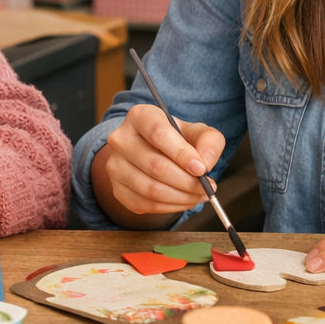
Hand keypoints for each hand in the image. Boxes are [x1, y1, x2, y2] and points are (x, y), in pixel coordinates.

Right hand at [92, 103, 226, 220]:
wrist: (152, 152)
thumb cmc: (176, 140)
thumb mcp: (197, 132)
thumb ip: (209, 141)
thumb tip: (205, 163)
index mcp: (140, 116)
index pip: (158, 134)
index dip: (182, 154)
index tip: (202, 169)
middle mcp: (121, 139)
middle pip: (155, 166)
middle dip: (187, 182)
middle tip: (208, 188)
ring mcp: (115, 166)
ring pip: (151, 189)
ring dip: (182, 197)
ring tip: (200, 195)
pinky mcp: (117, 189)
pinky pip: (146, 205)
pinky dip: (171, 207)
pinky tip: (185, 200)